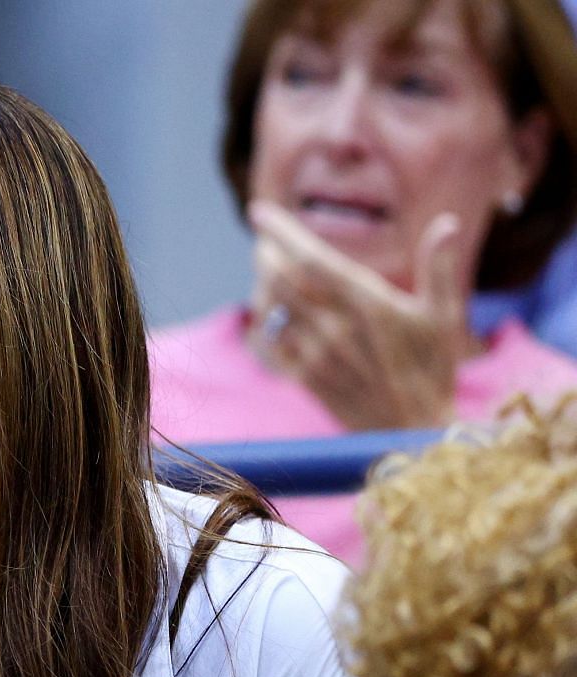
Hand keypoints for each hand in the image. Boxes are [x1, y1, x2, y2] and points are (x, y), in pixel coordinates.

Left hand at [249, 201, 467, 431]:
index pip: (315, 259)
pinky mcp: (305, 377)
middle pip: (283, 278)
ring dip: (263, 283)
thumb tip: (448, 223)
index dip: (284, 232)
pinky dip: (265, 320)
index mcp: (370, 304)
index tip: (259, 211)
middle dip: (267, 253)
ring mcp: (317, 353)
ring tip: (266, 268)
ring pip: (273, 307)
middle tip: (265, 239)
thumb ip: (439, 269)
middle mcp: (337, 327)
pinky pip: (271, 341)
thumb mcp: (444, 317)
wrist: (411, 433)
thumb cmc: (433, 371)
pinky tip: (270, 311)